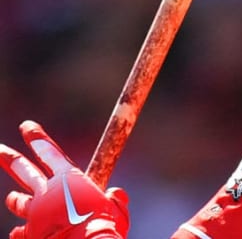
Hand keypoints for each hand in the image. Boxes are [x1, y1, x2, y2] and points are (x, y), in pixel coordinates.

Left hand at [0, 121, 128, 238]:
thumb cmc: (104, 226)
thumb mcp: (118, 209)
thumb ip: (116, 200)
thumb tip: (117, 195)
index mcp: (70, 180)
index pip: (50, 153)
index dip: (37, 138)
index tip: (26, 126)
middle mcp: (48, 193)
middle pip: (23, 170)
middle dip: (9, 158)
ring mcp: (35, 214)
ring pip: (18, 201)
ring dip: (16, 199)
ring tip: (12, 197)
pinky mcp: (30, 234)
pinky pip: (20, 231)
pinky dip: (21, 231)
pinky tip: (19, 233)